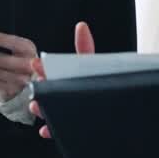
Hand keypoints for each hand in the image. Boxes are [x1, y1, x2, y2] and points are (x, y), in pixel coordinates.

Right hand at [29, 21, 95, 138]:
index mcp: (68, 79)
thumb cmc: (104, 86)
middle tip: (37, 84)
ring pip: (50, 111)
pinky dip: (52, 131)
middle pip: (50, 92)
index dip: (44, 67)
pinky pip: (59, 131)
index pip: (54, 71)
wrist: (122, 115)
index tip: (36, 63)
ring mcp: (67, 113)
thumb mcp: (94, 66)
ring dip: (41, 109)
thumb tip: (81, 26)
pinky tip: (47, 130)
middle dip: (41, 89)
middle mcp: (65, 96)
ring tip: (37, 106)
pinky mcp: (71, 129)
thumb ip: (86, 48)